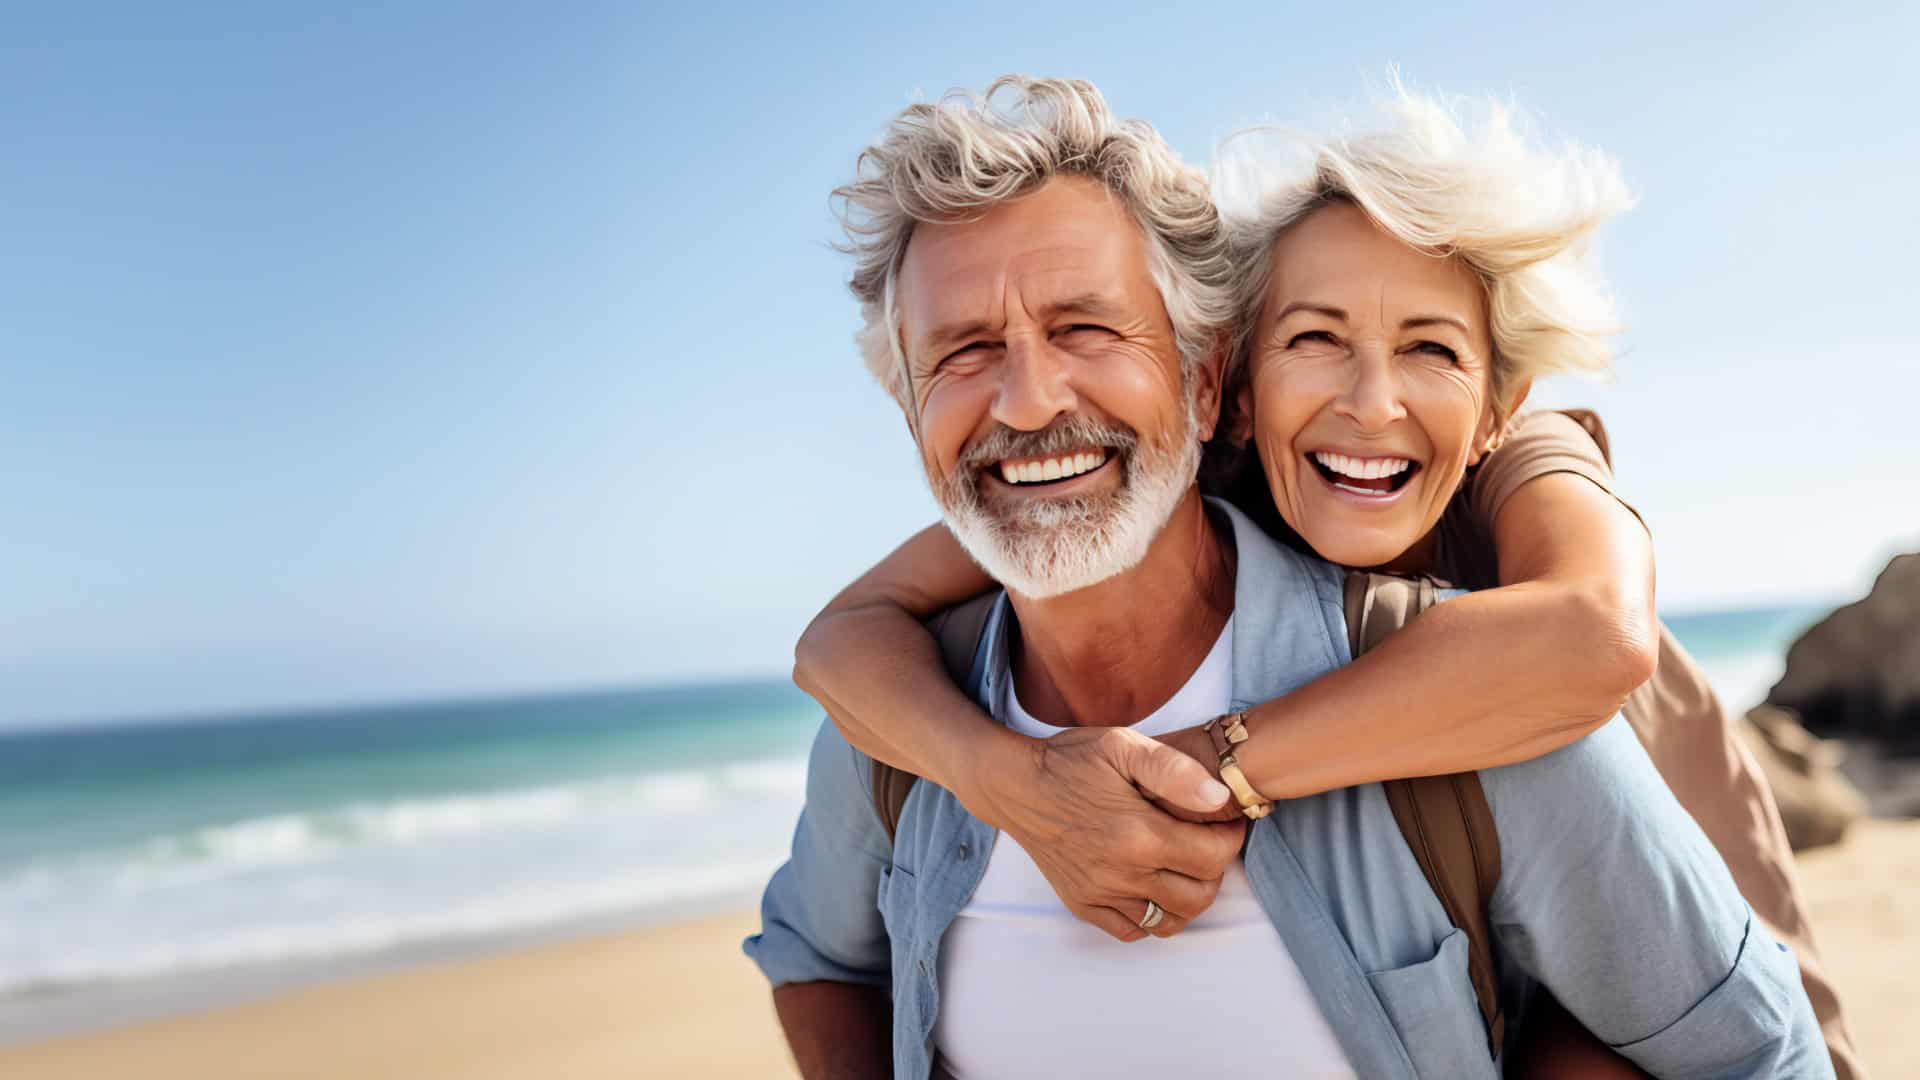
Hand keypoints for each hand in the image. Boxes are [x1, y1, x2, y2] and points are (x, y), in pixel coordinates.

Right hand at [962, 726, 1245, 941]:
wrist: (1015, 785)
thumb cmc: (1072, 761)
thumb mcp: (1124, 746)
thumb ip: (1176, 771)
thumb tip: (1219, 798)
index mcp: (1139, 834)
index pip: (1213, 857)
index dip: (1230, 838)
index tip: (1225, 822)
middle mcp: (1122, 873)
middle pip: (1199, 895)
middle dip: (1215, 870)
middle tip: (1207, 843)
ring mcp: (1101, 894)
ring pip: (1170, 921)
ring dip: (1189, 897)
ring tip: (1184, 866)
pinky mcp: (1083, 905)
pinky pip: (1133, 930)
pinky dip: (1152, 916)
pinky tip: (1151, 886)